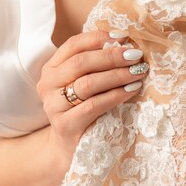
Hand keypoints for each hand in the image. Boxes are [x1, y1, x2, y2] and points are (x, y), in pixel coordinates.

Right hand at [36, 30, 148, 173]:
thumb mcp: (82, 83)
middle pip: (81, 62)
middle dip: (111, 57)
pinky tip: (131, 90)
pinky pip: (94, 105)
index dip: (98, 38)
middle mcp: (47, 84)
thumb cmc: (81, 110)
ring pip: (88, 83)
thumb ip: (94, 65)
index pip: (73, 45)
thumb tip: (123, 43)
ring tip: (138, 72)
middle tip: (135, 56)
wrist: (69, 148)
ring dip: (117, 76)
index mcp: (51, 69)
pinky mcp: (65, 124)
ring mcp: (54, 105)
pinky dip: (115, 96)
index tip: (123, 37)